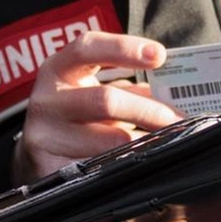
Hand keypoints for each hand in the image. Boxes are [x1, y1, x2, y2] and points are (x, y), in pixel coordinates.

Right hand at [15, 31, 183, 183]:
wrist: (39, 153)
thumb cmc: (80, 115)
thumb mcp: (96, 92)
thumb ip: (131, 89)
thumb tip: (181, 94)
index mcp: (57, 70)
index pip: (86, 48)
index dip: (123, 48)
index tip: (159, 55)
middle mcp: (45, 101)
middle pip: (105, 100)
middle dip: (149, 111)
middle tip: (180, 121)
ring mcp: (42, 137)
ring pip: (107, 143)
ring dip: (143, 146)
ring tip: (168, 147)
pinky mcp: (47, 171)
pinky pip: (98, 173)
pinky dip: (125, 170)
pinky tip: (139, 169)